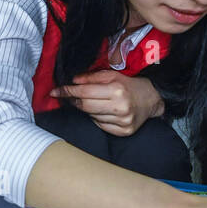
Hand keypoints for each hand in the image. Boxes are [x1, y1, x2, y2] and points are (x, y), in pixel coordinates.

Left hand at [49, 70, 163, 136]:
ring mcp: (122, 121)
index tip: (55, 92)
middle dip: (74, 101)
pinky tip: (104, 112)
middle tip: (69, 97)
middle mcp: (120, 107)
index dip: (67, 91)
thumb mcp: (113, 75)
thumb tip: (73, 81)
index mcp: (117, 90)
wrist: (152, 100)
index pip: (84, 92)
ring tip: (96, 102)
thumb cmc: (129, 85)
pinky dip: (97, 119)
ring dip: (88, 110)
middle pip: (85, 106)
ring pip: (92, 116)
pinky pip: (100, 126)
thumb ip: (92, 77)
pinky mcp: (124, 132)